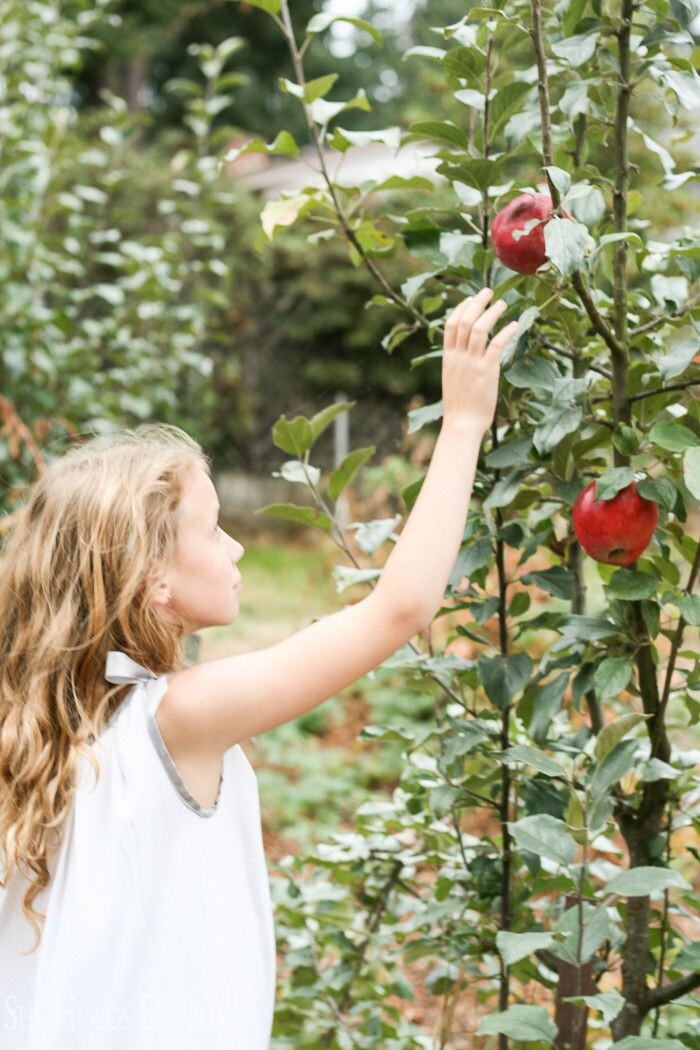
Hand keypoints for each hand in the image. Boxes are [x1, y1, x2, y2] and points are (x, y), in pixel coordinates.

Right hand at [441, 287, 517, 435]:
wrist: (462, 424)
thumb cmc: (460, 406)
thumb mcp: (453, 379)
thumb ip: (458, 363)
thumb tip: (467, 353)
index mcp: (448, 358)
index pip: (451, 324)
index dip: (461, 308)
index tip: (472, 299)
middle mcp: (458, 357)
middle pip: (464, 320)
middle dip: (477, 302)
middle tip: (489, 291)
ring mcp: (471, 363)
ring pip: (479, 328)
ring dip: (492, 312)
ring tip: (503, 304)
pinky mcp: (486, 371)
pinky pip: (496, 344)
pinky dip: (506, 332)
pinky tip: (514, 325)